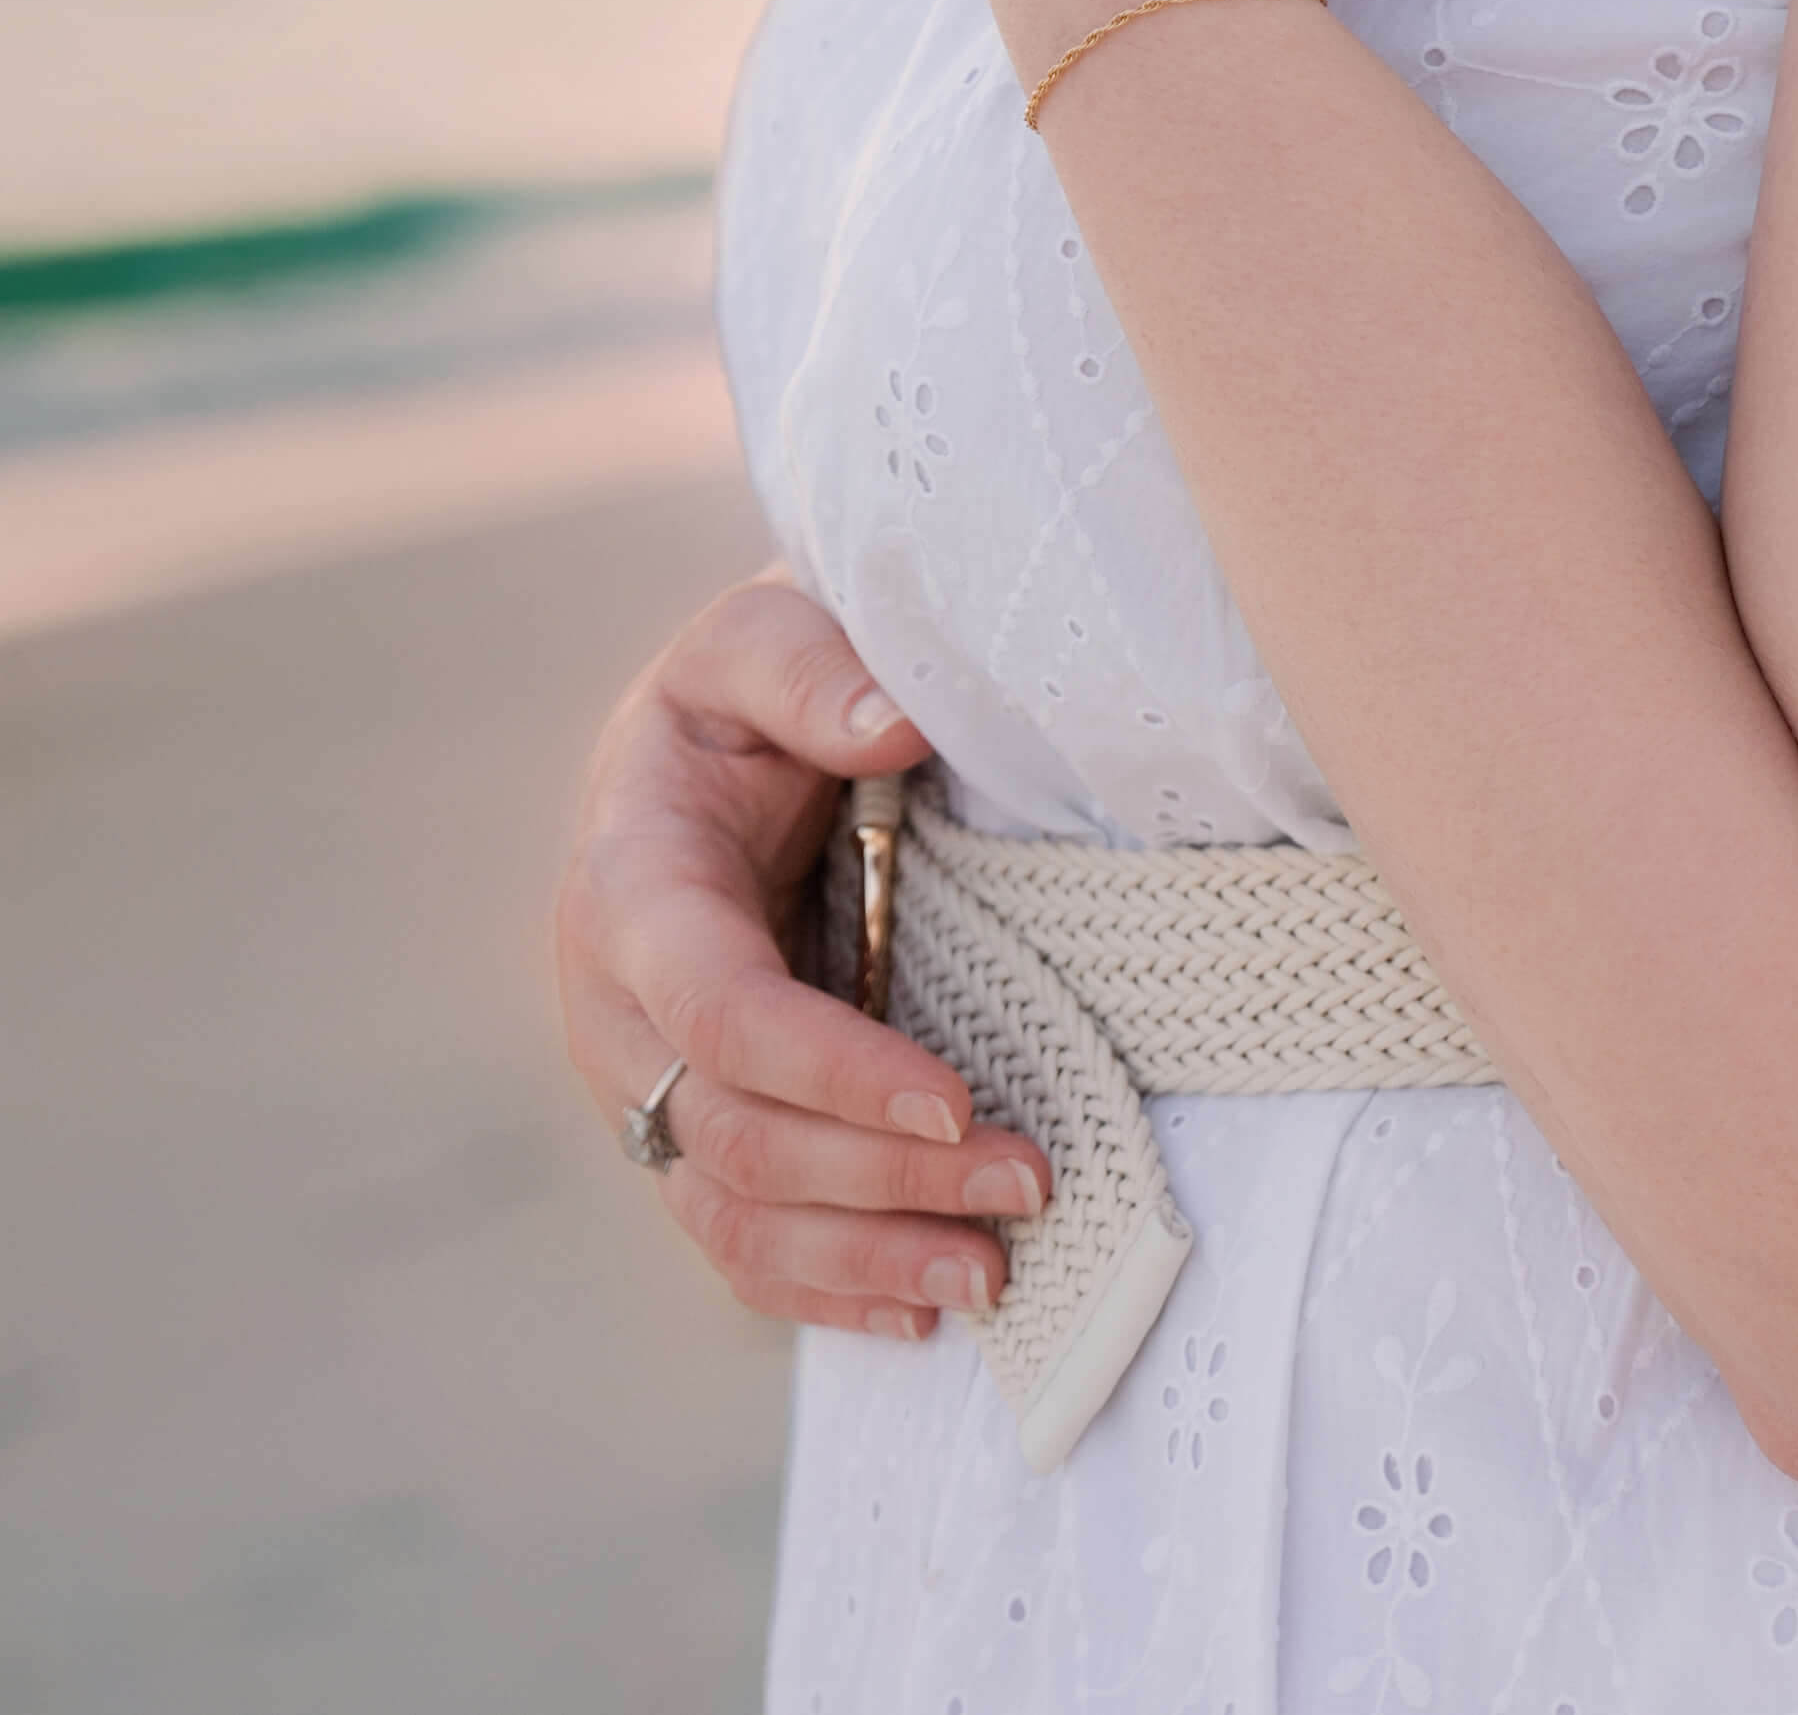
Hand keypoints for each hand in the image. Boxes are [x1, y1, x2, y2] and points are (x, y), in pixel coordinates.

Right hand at [554, 575, 1053, 1339]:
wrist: (712, 741)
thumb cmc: (751, 684)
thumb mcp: (765, 633)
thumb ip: (812, 669)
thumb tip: (895, 719)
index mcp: (630, 891)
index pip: (722, 1012)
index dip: (833, 1070)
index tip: (955, 1104)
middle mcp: (617, 1013)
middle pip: (738, 1135)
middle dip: (881, 1179)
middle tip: (1031, 1182)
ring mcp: (644, 1088)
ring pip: (734, 1213)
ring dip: (862, 1259)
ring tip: (991, 1278)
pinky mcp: (684, 1131)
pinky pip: (738, 1237)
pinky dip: (824, 1288)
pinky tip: (921, 1312)